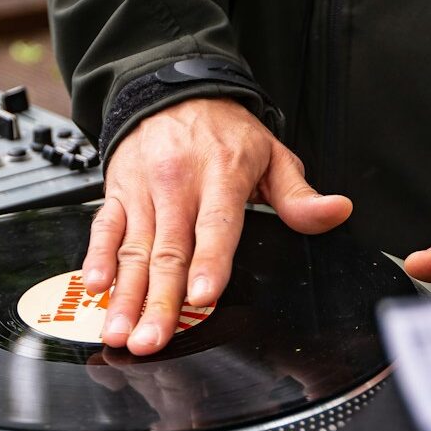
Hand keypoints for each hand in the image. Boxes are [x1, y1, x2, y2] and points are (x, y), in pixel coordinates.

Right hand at [86, 97, 351, 355]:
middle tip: (151, 341)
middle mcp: (178, 184)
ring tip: (119, 331)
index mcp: (221, 175)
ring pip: (133, 250)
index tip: (203, 296)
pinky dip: (96, 258)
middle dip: (159, 301)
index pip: (216, 225)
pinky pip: (104, 229)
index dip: (210, 262)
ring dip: (125, 296)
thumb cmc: (224, 132)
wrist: (172, 89)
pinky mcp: (117, 192)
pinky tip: (94, 287)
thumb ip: (300, 196)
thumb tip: (336, 212)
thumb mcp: (272, 155)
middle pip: (169, 252)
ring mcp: (143, 190)